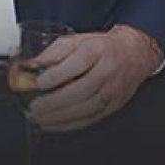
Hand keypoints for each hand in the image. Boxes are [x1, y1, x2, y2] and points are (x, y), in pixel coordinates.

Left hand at [27, 26, 161, 131]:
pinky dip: (70, 124)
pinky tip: (54, 124)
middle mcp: (107, 70)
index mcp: (97, 50)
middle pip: (83, 89)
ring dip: (61, 116)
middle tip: (35, 106)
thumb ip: (52, 53)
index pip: (78, 63)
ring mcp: (112, 90)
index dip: (57, 75)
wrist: (134, 54)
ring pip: (87, 107)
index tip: (39, 83)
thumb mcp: (75, 40)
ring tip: (40, 117)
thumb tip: (31, 66)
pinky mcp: (113, 106)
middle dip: (56, 101)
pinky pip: (91, 119)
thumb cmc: (101, 47)